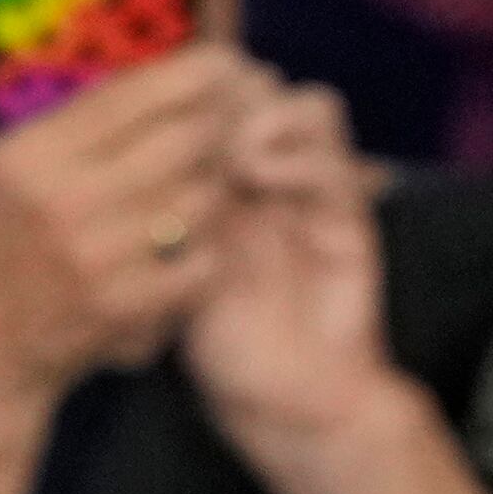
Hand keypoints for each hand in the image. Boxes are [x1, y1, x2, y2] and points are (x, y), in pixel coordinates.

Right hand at [0, 17, 257, 402]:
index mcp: (27, 159)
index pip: (129, 98)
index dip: (189, 74)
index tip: (222, 62)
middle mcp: (66, 204)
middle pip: (179, 142)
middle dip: (220, 122)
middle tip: (240, 114)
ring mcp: (98, 260)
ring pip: (198, 201)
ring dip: (218, 182)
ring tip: (224, 171)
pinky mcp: (122, 311)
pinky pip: (198, 267)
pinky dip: (211, 251)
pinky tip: (205, 239)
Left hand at [177, 82, 412, 459]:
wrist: (290, 403)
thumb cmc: (226, 351)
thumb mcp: (181, 275)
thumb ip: (175, 217)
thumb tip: (143, 160)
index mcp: (232, 185)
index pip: (216, 106)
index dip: (189, 101)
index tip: (157, 127)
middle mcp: (274, 179)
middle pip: (257, 90)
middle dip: (226, 97)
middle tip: (196, 130)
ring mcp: (314, 192)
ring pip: (303, 103)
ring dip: (263, 113)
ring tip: (230, 153)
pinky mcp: (349, 213)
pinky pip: (329, 155)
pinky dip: (292, 150)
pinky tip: (257, 177)